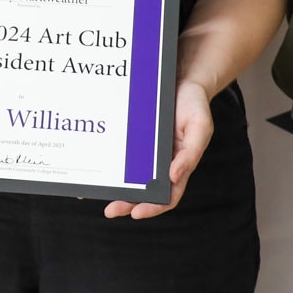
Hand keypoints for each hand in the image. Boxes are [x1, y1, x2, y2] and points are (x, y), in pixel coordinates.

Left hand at [105, 80, 215, 219]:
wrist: (182, 79)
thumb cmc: (194, 106)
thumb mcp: (199, 127)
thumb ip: (190, 153)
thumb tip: (174, 176)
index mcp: (178, 166)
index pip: (167, 196)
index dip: (153, 207)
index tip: (136, 213)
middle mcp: (159, 163)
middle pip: (143, 191)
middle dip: (127, 203)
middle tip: (110, 210)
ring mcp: (144, 152)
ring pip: (127, 176)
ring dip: (113, 187)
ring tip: (93, 193)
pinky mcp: (132, 138)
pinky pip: (119, 154)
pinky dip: (107, 163)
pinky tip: (92, 166)